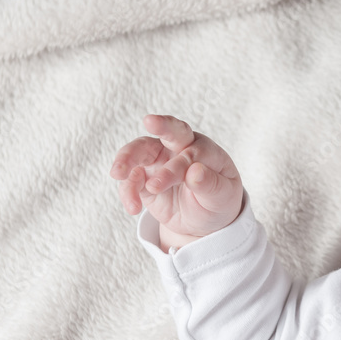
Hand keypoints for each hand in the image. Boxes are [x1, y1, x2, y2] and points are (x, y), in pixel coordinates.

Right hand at [110, 115, 243, 250]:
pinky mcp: (143, 177)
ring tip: (117, 174)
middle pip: (168, 132)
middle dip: (160, 125)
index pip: (191, 151)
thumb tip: (196, 172)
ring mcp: (158, 161)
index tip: (176, 181)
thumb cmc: (218, 200)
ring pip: (140, 150)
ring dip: (127, 158)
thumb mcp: (222, 196)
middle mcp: (179, 149)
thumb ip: (211, 184)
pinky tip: (133, 208)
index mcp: (203, 149)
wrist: (203, 219)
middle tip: (150, 121)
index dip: (180, 166)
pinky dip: (128, 192)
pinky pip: (130, 179)